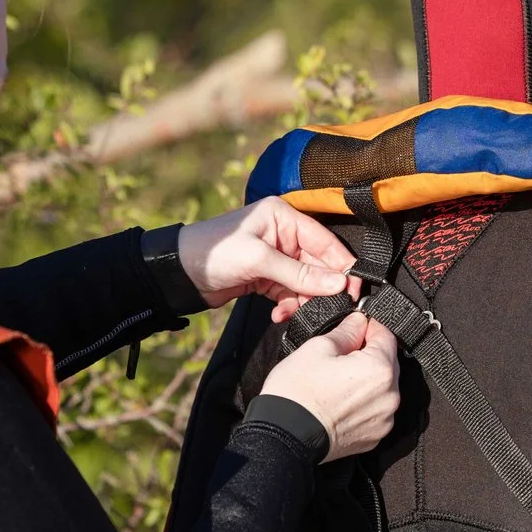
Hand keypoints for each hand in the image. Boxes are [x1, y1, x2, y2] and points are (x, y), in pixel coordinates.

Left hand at [178, 198, 360, 321]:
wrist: (178, 274)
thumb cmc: (214, 253)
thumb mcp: (258, 260)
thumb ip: (299, 274)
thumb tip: (339, 284)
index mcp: (283, 217)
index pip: (325, 241)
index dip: (342, 266)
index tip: (354, 290)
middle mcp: (284, 234)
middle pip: (318, 264)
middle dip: (321, 288)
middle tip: (328, 309)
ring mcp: (276, 257)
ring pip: (306, 282)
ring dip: (302, 300)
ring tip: (289, 311)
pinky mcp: (267, 277)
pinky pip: (290, 292)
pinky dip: (289, 305)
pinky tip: (279, 314)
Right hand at [260, 314, 401, 461]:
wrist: (284, 436)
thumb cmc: (297, 392)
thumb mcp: (318, 348)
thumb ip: (346, 331)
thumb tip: (359, 322)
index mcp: (379, 370)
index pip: (386, 336)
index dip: (370, 327)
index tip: (357, 326)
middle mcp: (389, 397)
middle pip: (387, 363)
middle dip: (369, 355)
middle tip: (341, 355)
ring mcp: (384, 420)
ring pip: (382, 388)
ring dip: (367, 380)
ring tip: (338, 382)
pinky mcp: (374, 437)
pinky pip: (375, 411)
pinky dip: (364, 403)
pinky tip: (341, 401)